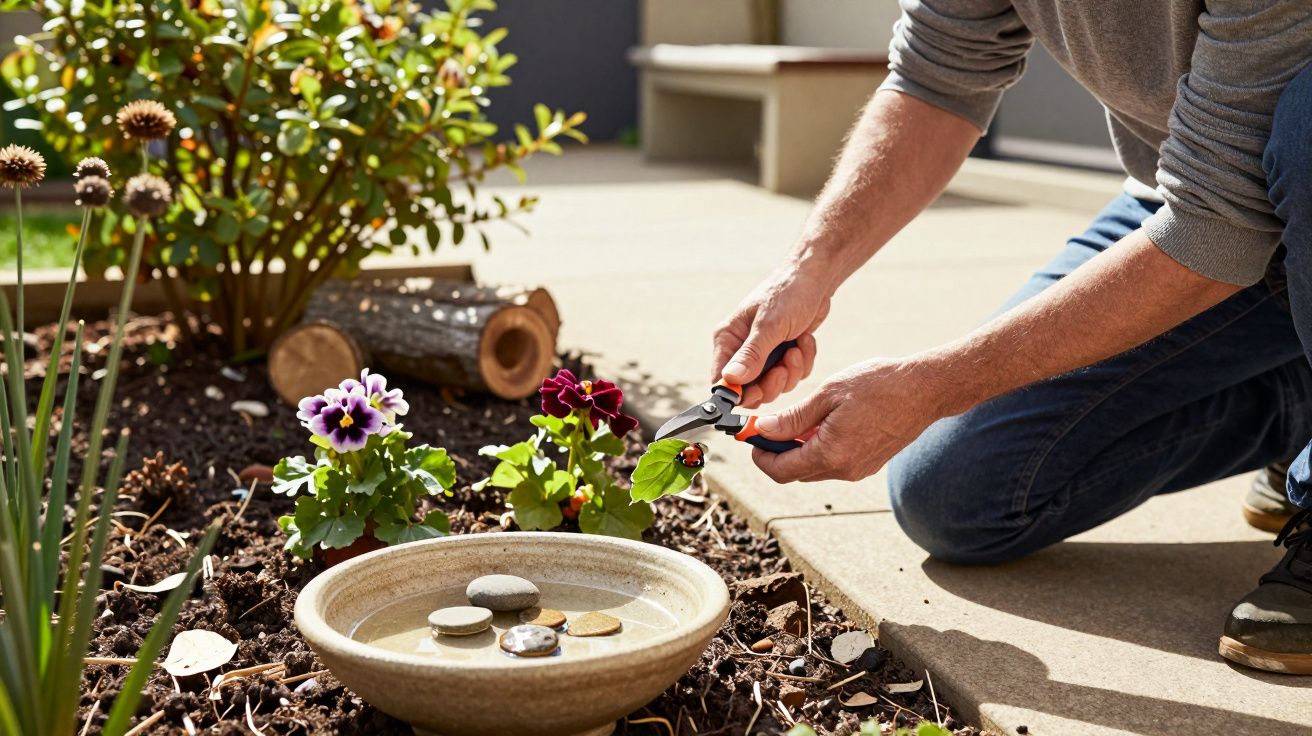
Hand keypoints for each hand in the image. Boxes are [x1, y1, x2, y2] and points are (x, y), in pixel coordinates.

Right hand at [712, 270, 830, 407]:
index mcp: (729, 339)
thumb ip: (751, 355)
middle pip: (750, 390)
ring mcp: (764, 354)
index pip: (722, 380)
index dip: (738, 392)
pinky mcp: (783, 356)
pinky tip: (804, 341)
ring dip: (791, 371)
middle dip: (772, 383)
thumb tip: (730, 379)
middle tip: (784, 368)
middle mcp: (742, 350)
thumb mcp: (770, 325)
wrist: (816, 279)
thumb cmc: (788, 293)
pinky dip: (803, 363)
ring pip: (774, 386)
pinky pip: (791, 376)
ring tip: (797, 347)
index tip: (758, 391)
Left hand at [750, 358, 947, 482]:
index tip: (751, 436)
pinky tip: (825, 422)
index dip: (760, 456)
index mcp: (830, 454)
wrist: (924, 390)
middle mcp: (843, 470)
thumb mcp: (828, 394)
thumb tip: (763, 430)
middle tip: (769, 424)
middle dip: (777, 451)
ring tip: (800, 418)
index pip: (780, 471)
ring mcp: (858, 470)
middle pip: (795, 472)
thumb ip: (794, 418)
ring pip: (814, 468)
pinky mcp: (868, 464)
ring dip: (799, 449)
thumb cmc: (878, 385)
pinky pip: (833, 462)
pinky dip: (820, 447)